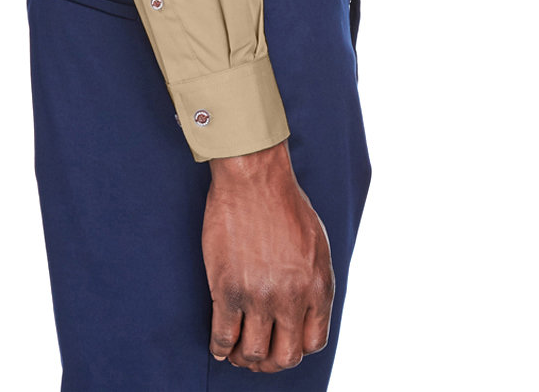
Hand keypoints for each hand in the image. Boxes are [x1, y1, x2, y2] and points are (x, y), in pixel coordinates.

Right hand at [203, 139, 334, 372]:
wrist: (254, 176)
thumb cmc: (284, 201)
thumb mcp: (316, 244)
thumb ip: (314, 280)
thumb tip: (306, 309)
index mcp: (318, 286)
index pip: (314, 342)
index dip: (297, 348)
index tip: (284, 342)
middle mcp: (292, 298)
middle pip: (285, 356)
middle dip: (272, 362)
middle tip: (259, 355)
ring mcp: (259, 296)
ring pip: (254, 353)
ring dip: (246, 358)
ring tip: (238, 351)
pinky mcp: (228, 289)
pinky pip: (224, 336)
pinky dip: (221, 348)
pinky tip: (220, 345)